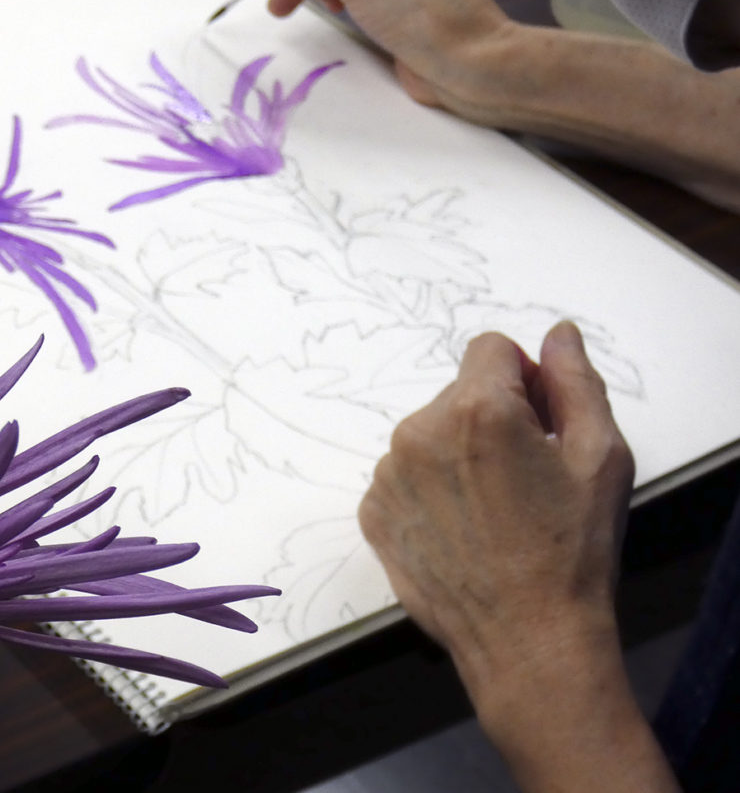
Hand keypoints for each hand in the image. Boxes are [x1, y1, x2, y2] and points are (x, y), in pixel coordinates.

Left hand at [357, 321, 635, 711]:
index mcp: (476, 409)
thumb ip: (575, 381)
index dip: (525, 380)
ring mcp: (388, 474)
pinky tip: (465, 530)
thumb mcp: (601, 455)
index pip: (491, 349)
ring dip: (458, 456)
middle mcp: (419, 432)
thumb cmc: (572, 552)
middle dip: (492, 419)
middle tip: (525, 477)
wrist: (529, 640)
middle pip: (460, 394)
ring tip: (495, 510)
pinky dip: (431, 492)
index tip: (541, 422)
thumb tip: (556, 335)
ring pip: (430, 435)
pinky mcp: (372, 511)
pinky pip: (404, 477)